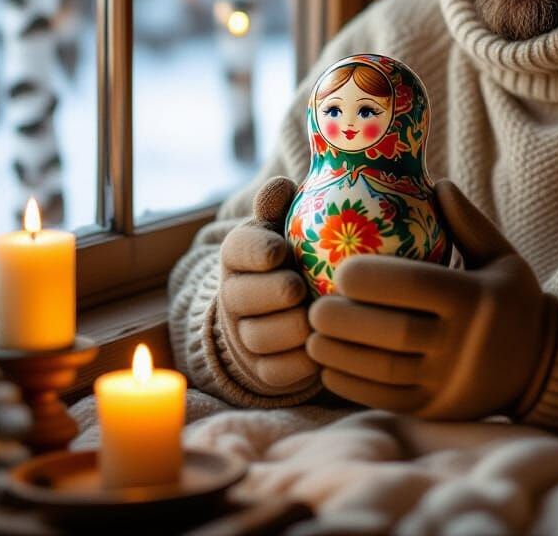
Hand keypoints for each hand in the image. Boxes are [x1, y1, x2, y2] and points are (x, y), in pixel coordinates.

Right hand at [217, 177, 319, 395]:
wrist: (286, 305)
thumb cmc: (297, 250)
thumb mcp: (287, 222)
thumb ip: (281, 204)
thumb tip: (281, 185)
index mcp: (239, 253)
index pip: (237, 249)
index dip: (255, 252)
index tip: (280, 251)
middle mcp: (234, 294)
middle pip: (243, 297)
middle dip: (272, 292)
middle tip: (299, 288)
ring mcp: (245, 334)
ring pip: (259, 336)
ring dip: (289, 328)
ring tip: (316, 318)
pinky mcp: (262, 368)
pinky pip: (276, 371)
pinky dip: (299, 362)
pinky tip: (323, 347)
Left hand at [307, 179, 557, 419]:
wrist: (538, 365)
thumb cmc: (510, 300)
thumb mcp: (501, 256)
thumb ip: (468, 222)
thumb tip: (435, 183)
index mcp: (475, 299)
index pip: (415, 284)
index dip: (371, 278)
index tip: (339, 270)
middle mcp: (462, 343)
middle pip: (392, 332)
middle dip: (344, 320)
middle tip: (313, 306)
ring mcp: (447, 381)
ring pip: (382, 369)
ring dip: (339, 353)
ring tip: (312, 335)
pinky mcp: (434, 407)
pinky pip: (384, 398)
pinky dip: (350, 383)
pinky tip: (328, 364)